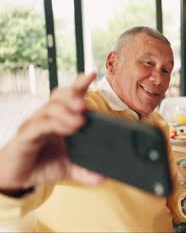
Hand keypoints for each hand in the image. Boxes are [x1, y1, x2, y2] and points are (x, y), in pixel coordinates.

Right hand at [0, 73, 103, 192]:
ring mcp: (35, 125)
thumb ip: (85, 170)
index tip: (92, 75)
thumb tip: (102, 177)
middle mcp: (47, 117)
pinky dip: (53, 125)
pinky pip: (39, 127)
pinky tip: (66, 127)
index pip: (69, 97)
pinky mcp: (25, 137)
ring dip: (66, 112)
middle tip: (85, 104)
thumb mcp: (69, 168)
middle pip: (59, 97)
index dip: (79, 85)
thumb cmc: (43, 164)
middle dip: (73, 95)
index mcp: (59, 118)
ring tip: (80, 120)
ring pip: (50, 110)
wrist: (16, 178)